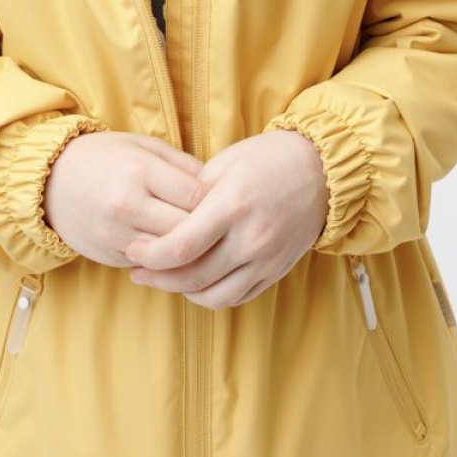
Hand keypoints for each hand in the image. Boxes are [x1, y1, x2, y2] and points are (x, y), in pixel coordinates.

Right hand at [43, 131, 209, 268]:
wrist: (49, 181)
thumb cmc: (104, 158)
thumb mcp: (143, 146)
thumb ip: (182, 164)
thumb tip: (218, 187)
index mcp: (140, 171)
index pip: (197, 196)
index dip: (218, 200)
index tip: (225, 199)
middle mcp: (127, 205)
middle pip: (188, 230)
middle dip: (210, 230)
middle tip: (222, 226)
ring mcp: (116, 234)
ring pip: (172, 255)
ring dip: (191, 252)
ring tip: (205, 242)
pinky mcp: (109, 255)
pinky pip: (152, 266)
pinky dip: (168, 262)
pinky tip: (178, 252)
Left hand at [123, 130, 329, 308]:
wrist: (322, 171)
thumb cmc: (267, 159)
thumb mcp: (224, 164)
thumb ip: (192, 196)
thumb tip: (162, 221)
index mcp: (233, 205)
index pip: (182, 246)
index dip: (151, 255)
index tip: (134, 251)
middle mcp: (252, 237)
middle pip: (193, 277)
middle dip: (158, 277)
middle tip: (138, 270)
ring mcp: (267, 259)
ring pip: (214, 296)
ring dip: (183, 292)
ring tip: (164, 279)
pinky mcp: (277, 270)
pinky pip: (237, 297)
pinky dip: (211, 296)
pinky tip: (195, 283)